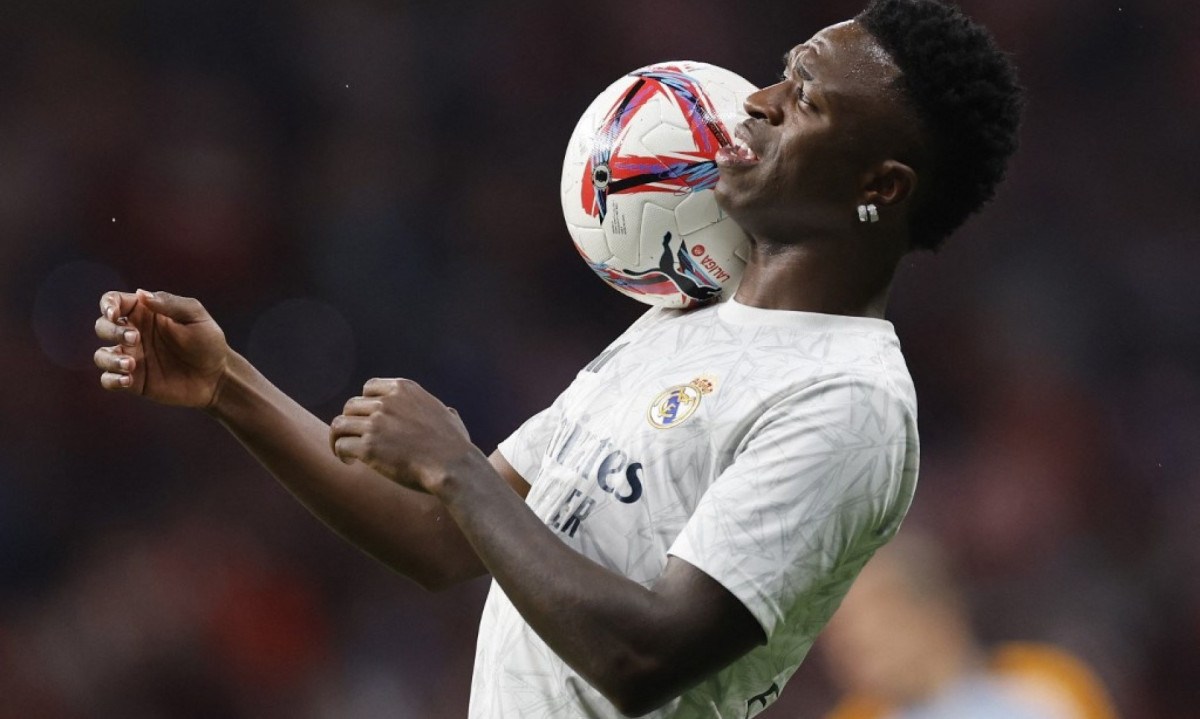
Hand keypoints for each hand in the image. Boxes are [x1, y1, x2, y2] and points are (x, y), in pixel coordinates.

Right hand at [93, 290, 229, 407]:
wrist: (217, 376)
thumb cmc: (208, 341)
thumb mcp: (195, 316)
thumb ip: (169, 303)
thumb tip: (141, 293)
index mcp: (145, 313)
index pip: (113, 302)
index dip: (107, 305)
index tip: (115, 314)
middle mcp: (133, 334)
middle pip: (102, 326)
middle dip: (112, 331)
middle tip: (136, 339)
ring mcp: (132, 358)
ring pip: (101, 355)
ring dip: (109, 359)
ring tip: (131, 365)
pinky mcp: (134, 381)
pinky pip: (108, 380)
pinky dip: (111, 379)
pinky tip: (128, 380)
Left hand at [330, 378, 475, 491]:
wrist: (453, 466)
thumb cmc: (455, 446)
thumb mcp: (449, 417)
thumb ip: (441, 411)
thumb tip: (449, 412)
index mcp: (403, 389)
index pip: (369, 388)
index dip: (365, 404)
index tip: (368, 419)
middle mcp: (386, 402)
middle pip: (351, 406)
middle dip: (351, 422)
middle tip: (355, 438)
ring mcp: (376, 423)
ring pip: (340, 424)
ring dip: (339, 437)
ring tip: (345, 452)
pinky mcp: (368, 447)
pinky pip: (341, 444)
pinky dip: (341, 453)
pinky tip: (350, 462)